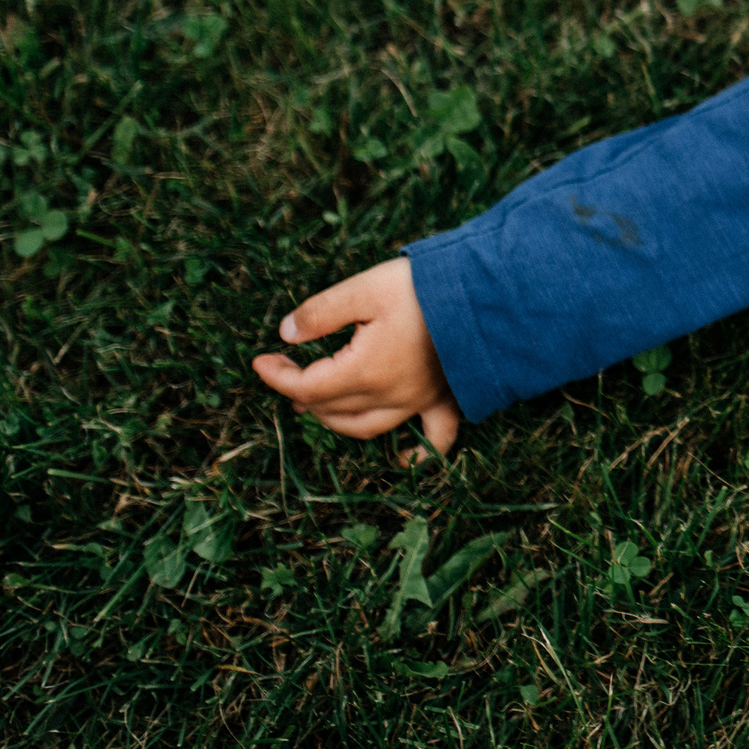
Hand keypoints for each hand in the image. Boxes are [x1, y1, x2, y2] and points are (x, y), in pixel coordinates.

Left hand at [253, 257, 461, 457]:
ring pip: (367, 428)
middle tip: (286, 373)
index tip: (261, 360)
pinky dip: (419, 455)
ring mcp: (420, 400)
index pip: (307, 387)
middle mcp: (390, 395)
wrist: (488, 293)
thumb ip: (321, 312)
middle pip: (331, 409)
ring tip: (318, 406)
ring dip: (336, 421)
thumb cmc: (426, 288)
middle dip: (301, 394)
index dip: (277, 376)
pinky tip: (405, 460)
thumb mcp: (364, 289)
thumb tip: (287, 333)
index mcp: (365, 371)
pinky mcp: (446, 397)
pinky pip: (435, 438)